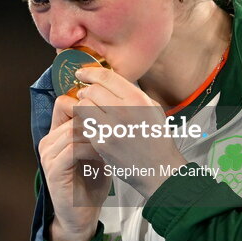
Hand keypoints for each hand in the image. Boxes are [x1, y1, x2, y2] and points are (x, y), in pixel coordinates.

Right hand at [37, 93, 111, 240]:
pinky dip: (92, 148)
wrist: (82, 216)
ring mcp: (48, 155)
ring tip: (113, 140)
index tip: (108, 111)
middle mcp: (48, 141)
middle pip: (69, 112)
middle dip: (95, 117)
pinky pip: (72, 149)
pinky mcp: (54, 169)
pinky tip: (105, 154)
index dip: (85, 102)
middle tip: (115, 125)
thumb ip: (99, 131)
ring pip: (72, 129)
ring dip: (96, 133)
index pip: (64, 102)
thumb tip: (116, 108)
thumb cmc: (91, 184)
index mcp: (57, 134)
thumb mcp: (98, 151)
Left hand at [73, 66, 187, 197]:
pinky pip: (85, 125)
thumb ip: (132, 93)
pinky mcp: (102, 143)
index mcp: (138, 99)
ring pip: (83, 106)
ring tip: (86, 109)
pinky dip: (84, 123)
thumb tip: (110, 82)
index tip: (82, 72)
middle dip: (85, 90)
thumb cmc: (157, 138)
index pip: (107, 76)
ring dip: (82, 106)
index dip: (90, 72)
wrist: (159, 169)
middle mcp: (124, 111)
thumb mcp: (152, 108)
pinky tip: (90, 125)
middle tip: (85, 94)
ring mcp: (111, 128)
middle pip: (92, 90)